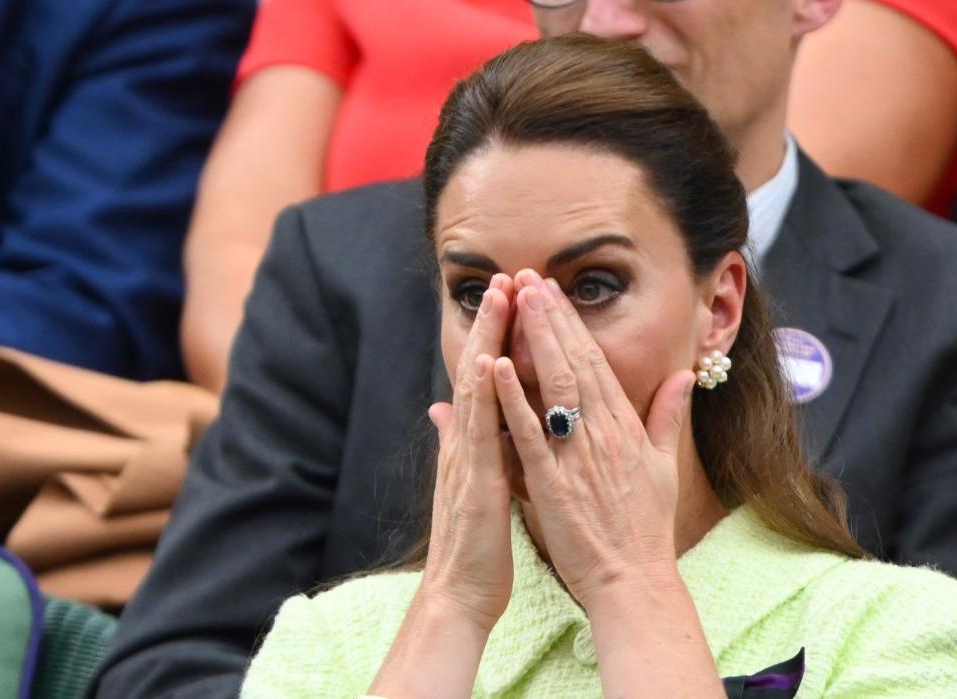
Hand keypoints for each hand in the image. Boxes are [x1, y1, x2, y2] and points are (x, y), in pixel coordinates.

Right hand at [422, 273, 516, 631]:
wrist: (458, 595)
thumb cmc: (473, 545)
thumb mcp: (470, 485)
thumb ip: (459, 444)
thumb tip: (443, 410)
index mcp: (473, 443)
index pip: (485, 378)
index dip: (497, 336)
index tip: (514, 297)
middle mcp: (466, 442)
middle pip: (477, 370)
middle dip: (493, 324)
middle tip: (508, 277)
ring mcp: (466, 459)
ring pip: (475, 389)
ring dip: (486, 341)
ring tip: (499, 300)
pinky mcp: (475, 483)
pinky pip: (478, 432)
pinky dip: (482, 396)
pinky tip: (487, 364)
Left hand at [493, 270, 695, 608]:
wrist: (634, 580)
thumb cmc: (646, 528)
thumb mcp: (663, 465)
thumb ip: (668, 416)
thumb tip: (683, 376)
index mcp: (625, 428)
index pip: (596, 363)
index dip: (573, 325)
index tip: (553, 291)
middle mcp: (603, 434)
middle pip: (574, 364)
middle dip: (551, 317)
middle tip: (528, 277)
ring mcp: (577, 456)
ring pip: (554, 387)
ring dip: (534, 341)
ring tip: (517, 302)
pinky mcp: (553, 483)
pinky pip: (529, 435)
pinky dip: (512, 399)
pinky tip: (495, 367)